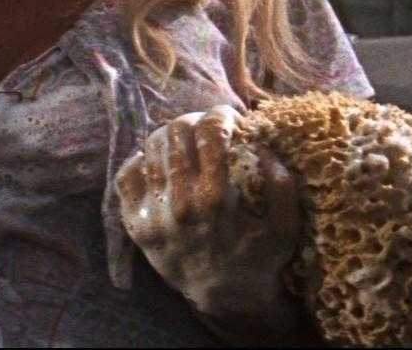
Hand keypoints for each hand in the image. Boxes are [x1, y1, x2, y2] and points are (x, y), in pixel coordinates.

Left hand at [116, 105, 304, 325]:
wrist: (222, 296)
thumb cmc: (258, 258)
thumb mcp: (285, 228)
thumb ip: (282, 185)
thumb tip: (262, 145)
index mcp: (216, 199)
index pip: (210, 132)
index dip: (222, 115)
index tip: (232, 117)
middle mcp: (179, 203)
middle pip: (176, 132)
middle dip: (196, 120)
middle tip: (208, 127)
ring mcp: (152, 212)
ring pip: (151, 147)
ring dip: (171, 136)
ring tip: (187, 142)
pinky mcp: (135, 222)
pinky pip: (126, 174)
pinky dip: (141, 160)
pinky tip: (160, 162)